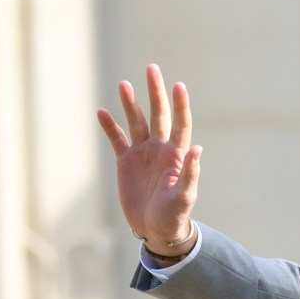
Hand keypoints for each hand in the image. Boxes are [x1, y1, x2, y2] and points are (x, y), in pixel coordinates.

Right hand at [97, 64, 200, 254]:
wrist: (157, 229)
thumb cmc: (175, 215)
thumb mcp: (184, 197)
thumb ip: (190, 174)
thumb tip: (198, 150)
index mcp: (177, 155)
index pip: (180, 123)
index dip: (180, 105)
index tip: (179, 85)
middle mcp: (160, 149)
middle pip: (159, 115)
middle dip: (156, 92)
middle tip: (152, 69)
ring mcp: (143, 154)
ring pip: (137, 122)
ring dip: (131, 104)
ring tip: (124, 84)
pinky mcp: (126, 162)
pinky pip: (117, 139)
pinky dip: (110, 126)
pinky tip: (102, 112)